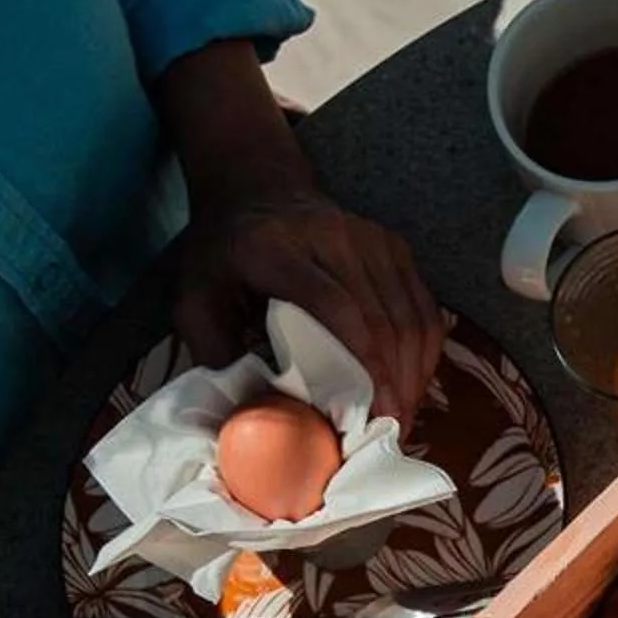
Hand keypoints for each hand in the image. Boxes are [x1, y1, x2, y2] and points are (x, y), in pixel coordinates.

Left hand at [174, 181, 444, 426]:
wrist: (255, 187)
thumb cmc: (223, 254)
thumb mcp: (193, 299)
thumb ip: (215, 353)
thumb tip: (252, 416)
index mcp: (276, 248)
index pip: (336, 305)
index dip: (362, 362)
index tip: (372, 412)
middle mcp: (333, 236)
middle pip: (382, 317)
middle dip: (394, 382)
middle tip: (390, 430)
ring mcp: (372, 238)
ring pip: (412, 316)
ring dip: (414, 373)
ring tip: (403, 415)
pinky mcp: (396, 246)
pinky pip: (424, 308)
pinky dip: (424, 352)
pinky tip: (411, 383)